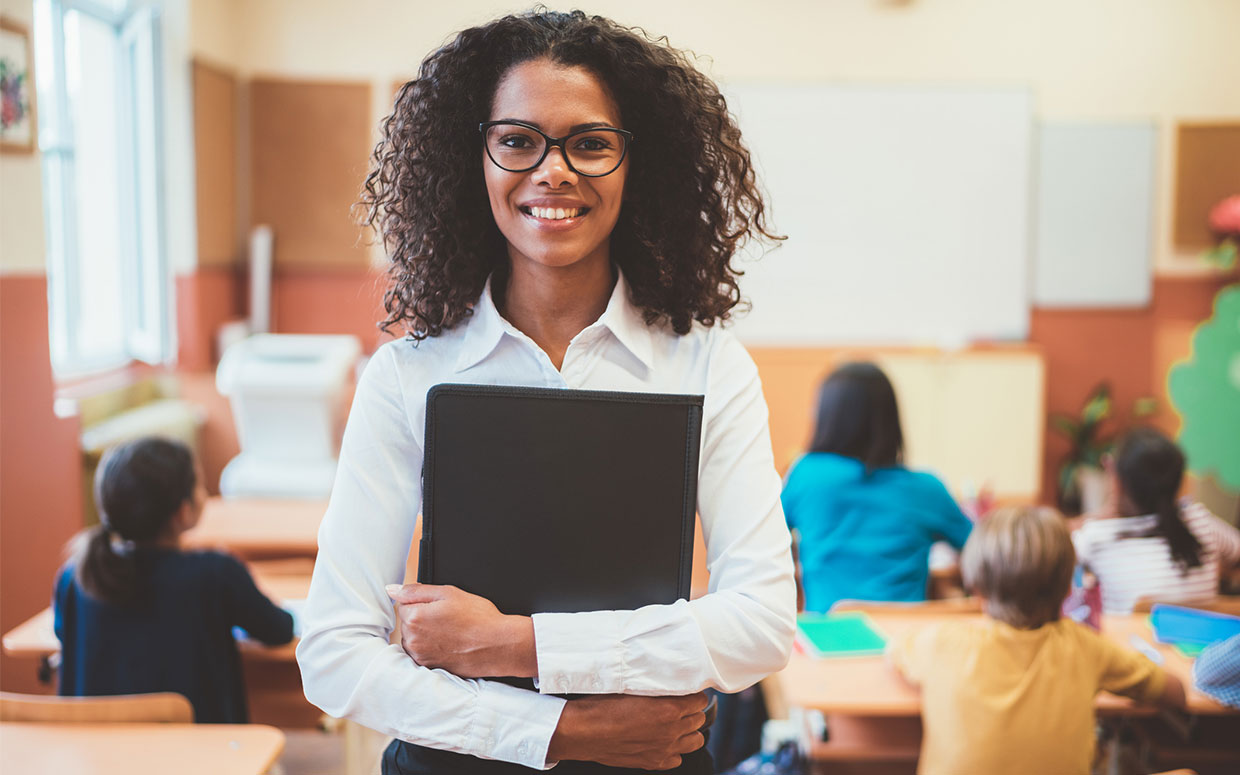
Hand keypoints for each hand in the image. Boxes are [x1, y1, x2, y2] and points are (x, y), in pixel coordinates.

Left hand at [385, 583, 535, 677]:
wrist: (499, 645)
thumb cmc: (478, 618)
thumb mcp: (448, 593)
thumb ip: (415, 590)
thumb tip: (392, 589)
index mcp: (414, 617)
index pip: (404, 603)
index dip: (423, 601)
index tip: (441, 606)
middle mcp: (412, 639)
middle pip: (408, 621)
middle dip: (423, 617)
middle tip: (449, 618)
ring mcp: (420, 656)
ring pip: (414, 637)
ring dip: (426, 633)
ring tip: (451, 632)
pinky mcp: (429, 667)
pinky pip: (422, 652)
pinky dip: (432, 647)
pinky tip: (450, 644)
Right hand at [547, 692, 708, 769]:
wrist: (585, 731)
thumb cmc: (602, 707)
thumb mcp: (632, 686)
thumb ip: (656, 687)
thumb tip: (668, 681)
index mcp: (669, 709)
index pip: (699, 700)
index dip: (694, 694)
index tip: (688, 691)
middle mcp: (671, 731)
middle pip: (699, 719)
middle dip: (692, 711)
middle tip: (681, 705)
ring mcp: (664, 749)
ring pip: (695, 741)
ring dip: (689, 731)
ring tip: (677, 724)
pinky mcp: (654, 762)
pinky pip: (677, 758)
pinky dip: (674, 749)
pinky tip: (663, 741)